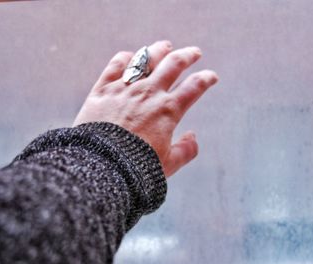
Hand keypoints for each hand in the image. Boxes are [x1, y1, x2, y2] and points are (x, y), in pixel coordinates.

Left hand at [73, 40, 217, 176]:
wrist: (101, 166)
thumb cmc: (135, 168)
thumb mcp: (168, 164)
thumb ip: (186, 151)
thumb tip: (194, 137)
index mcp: (168, 110)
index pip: (194, 87)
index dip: (206, 79)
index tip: (211, 76)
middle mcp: (148, 94)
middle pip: (173, 64)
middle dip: (188, 56)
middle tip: (194, 53)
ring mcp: (125, 89)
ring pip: (145, 59)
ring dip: (158, 50)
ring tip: (165, 46)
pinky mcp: (102, 90)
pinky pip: (116, 65)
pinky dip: (125, 58)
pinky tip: (130, 56)